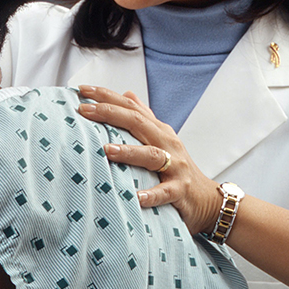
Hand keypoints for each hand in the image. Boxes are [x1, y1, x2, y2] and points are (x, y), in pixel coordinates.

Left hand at [76, 85, 221, 234]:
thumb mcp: (161, 138)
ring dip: (129, 152)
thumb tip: (127, 93)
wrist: (206, 198)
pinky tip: (137, 197)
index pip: (131, 107)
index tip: (82, 89)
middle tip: (83, 110)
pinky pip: (165, 192)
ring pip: (152, 155)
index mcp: (158, 130)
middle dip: (110, 114)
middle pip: (138, 123)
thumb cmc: (178, 167)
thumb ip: (144, 117)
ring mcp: (175, 166)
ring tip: (107, 150)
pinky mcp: (180, 190)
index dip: (107, 96)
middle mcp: (167, 143)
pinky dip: (152, 194)